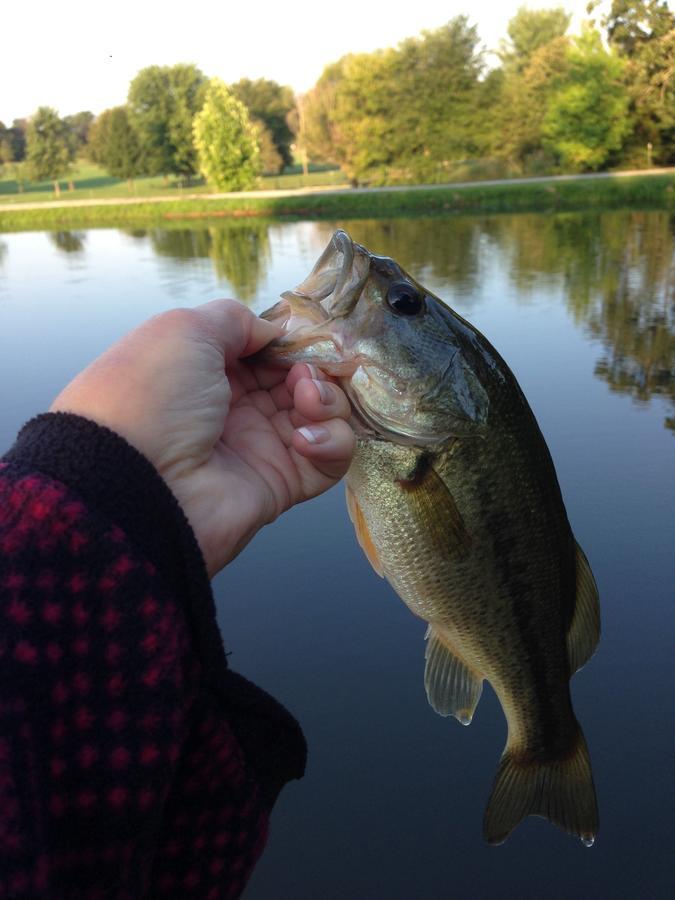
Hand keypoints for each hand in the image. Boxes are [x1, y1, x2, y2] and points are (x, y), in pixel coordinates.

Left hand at [50, 299, 355, 575]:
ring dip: (328, 400)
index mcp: (206, 370)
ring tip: (307, 401)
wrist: (135, 483)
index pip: (268, 350)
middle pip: (300, 379)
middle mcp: (235, 407)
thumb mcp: (183, 330)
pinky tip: (305, 438)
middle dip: (316, 368)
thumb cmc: (152, 395)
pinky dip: (332, 442)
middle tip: (307, 371)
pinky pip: (329, 459)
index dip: (292, 340)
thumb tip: (272, 333)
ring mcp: (260, 446)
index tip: (307, 336)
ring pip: (323, 415)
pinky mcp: (283, 483)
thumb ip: (235, 320)